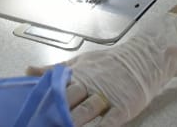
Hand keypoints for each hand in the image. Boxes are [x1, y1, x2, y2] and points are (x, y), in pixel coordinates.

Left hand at [34, 12, 176, 125]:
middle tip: (43, 121)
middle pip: (68, 100)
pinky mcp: (124, 106)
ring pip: (86, 111)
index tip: (30, 109)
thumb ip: (55, 70)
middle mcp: (91, 84)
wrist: (146, 57)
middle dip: (56, 113)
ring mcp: (108, 96)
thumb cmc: (111, 62)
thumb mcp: (81, 61)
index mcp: (78, 74)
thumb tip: (29, 72)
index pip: (56, 87)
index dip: (43, 98)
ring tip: (63, 126)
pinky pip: (110, 120)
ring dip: (73, 121)